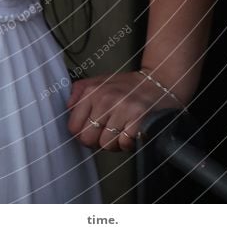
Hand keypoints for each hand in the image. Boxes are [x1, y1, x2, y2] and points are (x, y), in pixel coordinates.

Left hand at [66, 70, 186, 151]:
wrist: (159, 82)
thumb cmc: (127, 86)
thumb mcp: (99, 81)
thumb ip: (79, 92)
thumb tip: (68, 108)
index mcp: (92, 91)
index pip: (73, 126)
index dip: (81, 133)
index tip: (90, 131)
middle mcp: (105, 99)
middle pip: (88, 138)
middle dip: (96, 141)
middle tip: (106, 133)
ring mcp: (122, 109)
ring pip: (106, 145)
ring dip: (114, 143)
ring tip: (120, 131)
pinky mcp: (138, 119)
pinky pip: (124, 145)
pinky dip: (128, 144)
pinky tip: (131, 133)